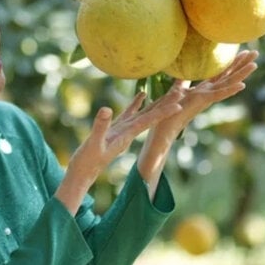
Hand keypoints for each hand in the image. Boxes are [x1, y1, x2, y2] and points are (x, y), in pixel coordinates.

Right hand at [64, 85, 183, 186]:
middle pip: (151, 115)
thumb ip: (100, 127)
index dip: (163, 112)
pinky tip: (142, 94)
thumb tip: (106, 108)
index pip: (149, 121)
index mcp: (127, 135)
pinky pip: (130, 112)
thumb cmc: (87, 161)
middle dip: (165, 104)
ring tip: (169, 91)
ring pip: (144, 112)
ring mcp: (123, 130)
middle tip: (182, 91)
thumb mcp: (93, 144)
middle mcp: (129, 132)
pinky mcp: (115, 129)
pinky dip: (137, 103)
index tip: (179, 104)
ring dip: (156, 102)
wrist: (83, 173)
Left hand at [154, 49, 258, 142]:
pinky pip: (219, 95)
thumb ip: (182, 81)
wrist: (165, 125)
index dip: (232, 62)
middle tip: (255, 52)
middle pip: (229, 75)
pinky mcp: (203, 102)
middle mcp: (209, 92)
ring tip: (254, 64)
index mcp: (204, 89)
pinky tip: (242, 85)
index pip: (221, 73)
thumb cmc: (170, 109)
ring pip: (228, 83)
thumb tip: (182, 71)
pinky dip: (230, 90)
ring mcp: (208, 97)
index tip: (242, 51)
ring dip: (241, 74)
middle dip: (241, 64)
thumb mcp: (177, 90)